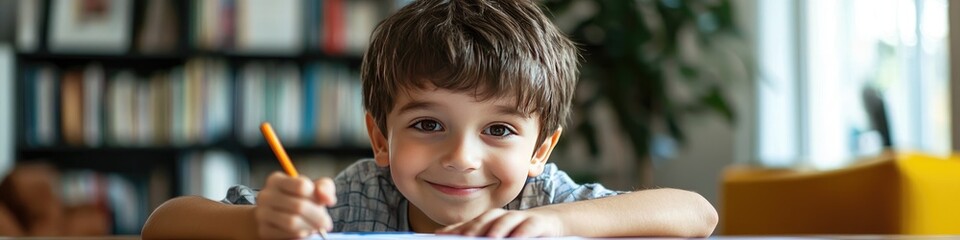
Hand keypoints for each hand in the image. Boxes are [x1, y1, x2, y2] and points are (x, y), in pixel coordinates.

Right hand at [254, 172, 336, 238]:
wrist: (276, 218)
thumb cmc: (298, 200)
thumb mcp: (313, 189)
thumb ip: (324, 188)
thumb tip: (328, 199)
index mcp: (276, 180)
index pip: (302, 186)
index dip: (317, 196)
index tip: (325, 204)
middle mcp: (266, 195)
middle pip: (299, 206)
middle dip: (318, 217)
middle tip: (326, 223)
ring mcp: (262, 213)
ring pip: (292, 222)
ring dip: (309, 227)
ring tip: (314, 228)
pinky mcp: (264, 230)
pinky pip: (286, 235)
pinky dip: (299, 235)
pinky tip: (303, 232)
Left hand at [436, 208, 564, 237]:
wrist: (550, 224)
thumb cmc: (519, 233)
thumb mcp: (500, 237)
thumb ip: (482, 239)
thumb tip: (458, 239)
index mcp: (489, 222)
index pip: (469, 225)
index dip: (455, 230)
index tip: (440, 236)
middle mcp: (501, 218)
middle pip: (484, 220)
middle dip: (472, 228)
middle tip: (461, 238)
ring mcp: (519, 218)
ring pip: (505, 220)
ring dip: (496, 228)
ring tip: (489, 238)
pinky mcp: (537, 222)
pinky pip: (529, 226)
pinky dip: (522, 231)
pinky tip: (516, 238)